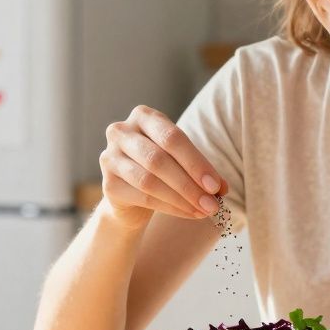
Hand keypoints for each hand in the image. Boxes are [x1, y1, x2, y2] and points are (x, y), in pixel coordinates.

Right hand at [99, 105, 225, 228]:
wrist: (132, 194)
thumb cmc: (163, 168)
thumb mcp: (183, 162)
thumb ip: (202, 171)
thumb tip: (222, 189)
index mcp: (144, 116)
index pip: (172, 137)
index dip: (196, 162)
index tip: (216, 186)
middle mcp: (121, 132)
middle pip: (158, 159)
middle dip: (189, 184)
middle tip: (212, 203)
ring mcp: (110, 157)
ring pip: (149, 180)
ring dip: (181, 199)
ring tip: (203, 210)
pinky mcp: (108, 185)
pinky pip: (142, 197)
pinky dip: (170, 208)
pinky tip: (188, 213)